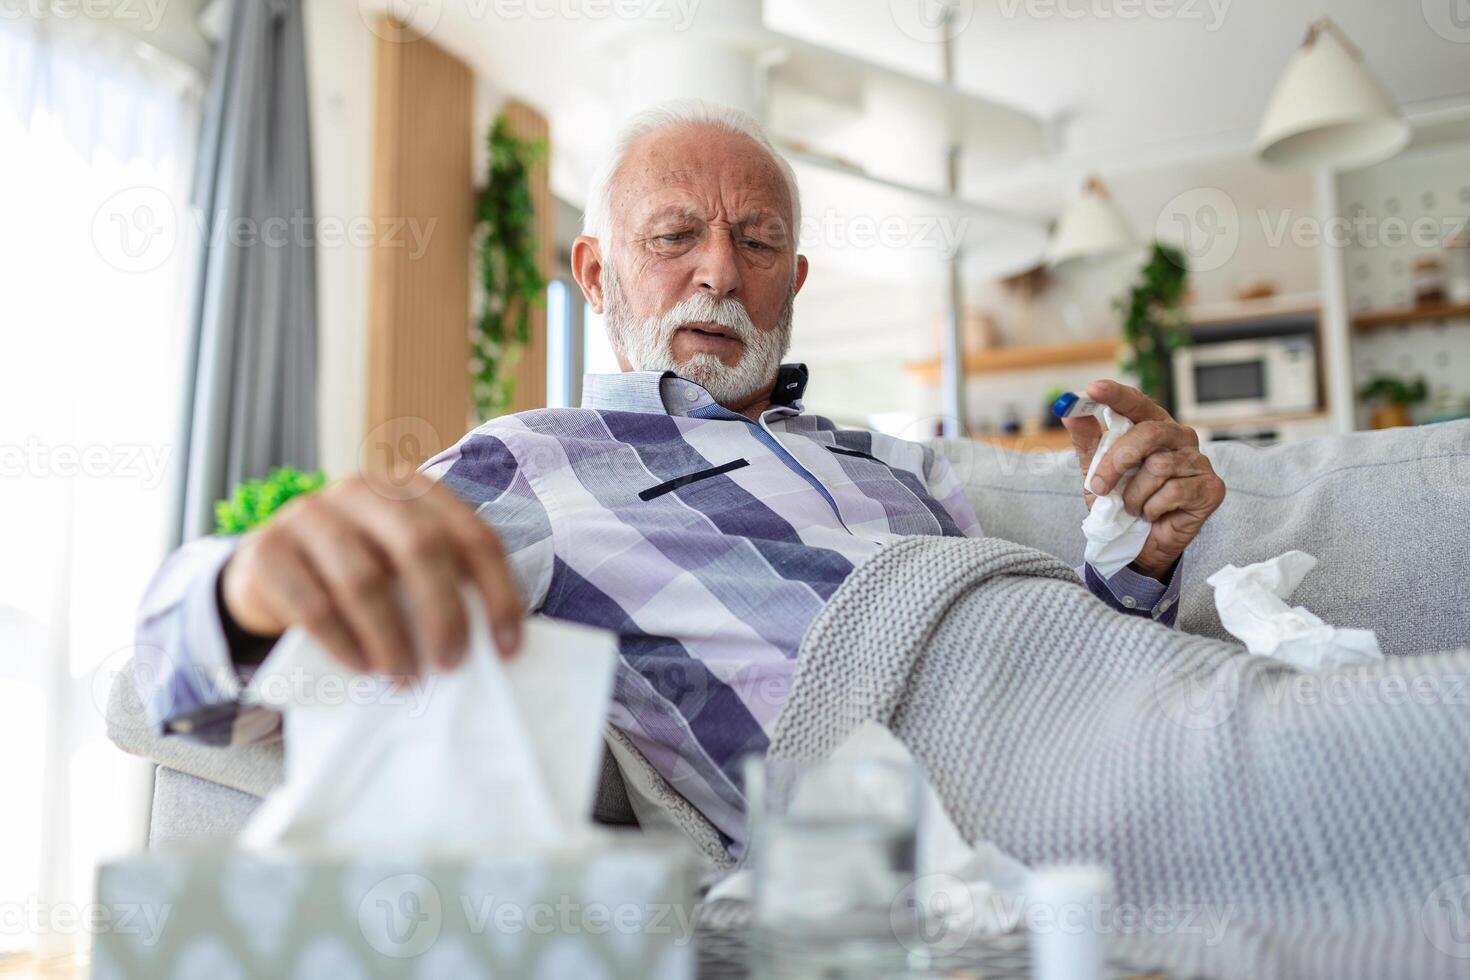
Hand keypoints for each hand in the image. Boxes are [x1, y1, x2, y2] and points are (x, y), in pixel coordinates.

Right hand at [220, 472, 522, 673]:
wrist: (271, 572)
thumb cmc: (360, 575)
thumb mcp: (403, 570)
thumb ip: (443, 586)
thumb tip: (494, 645)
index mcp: (411, 489)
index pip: (472, 536)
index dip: (498, 592)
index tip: (507, 648)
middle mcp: (363, 490)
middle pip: (420, 546)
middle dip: (444, 612)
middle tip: (452, 664)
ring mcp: (310, 513)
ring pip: (364, 579)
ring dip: (391, 638)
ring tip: (406, 679)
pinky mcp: (268, 550)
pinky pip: (312, 604)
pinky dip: (344, 643)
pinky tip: (362, 668)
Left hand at [1060, 379, 1225, 579]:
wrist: (1139, 547)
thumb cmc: (1122, 503)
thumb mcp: (1098, 472)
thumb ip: (1088, 441)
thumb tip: (1069, 411)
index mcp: (1154, 426)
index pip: (1137, 403)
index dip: (1116, 395)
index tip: (1092, 389)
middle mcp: (1180, 438)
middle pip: (1148, 434)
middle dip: (1116, 462)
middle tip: (1099, 486)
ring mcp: (1199, 462)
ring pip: (1158, 467)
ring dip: (1134, 495)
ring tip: (1133, 507)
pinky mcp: (1211, 488)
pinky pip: (1173, 492)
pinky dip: (1152, 508)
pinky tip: (1153, 514)